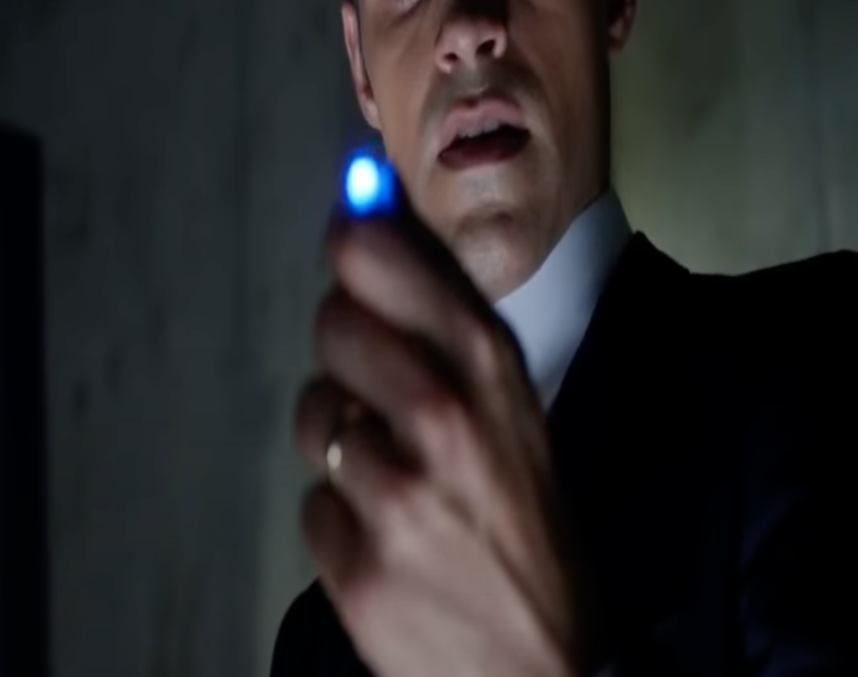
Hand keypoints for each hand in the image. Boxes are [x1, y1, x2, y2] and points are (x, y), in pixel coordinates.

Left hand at [294, 203, 591, 676]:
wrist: (547, 663)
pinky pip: (310, 500)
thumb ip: (448, 326)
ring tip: (393, 473)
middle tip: (377, 380)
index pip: (392, 261)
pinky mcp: (357, 564)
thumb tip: (373, 231)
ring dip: (339, 437)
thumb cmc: (531, 524)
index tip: (348, 224)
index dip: (357, 234)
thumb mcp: (515, 411)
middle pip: (336, 324)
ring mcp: (398, 493)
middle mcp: (444, 417)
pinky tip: (385, 534)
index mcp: (493, 370)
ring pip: (313, 412)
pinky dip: (338, 513)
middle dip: (345, 344)